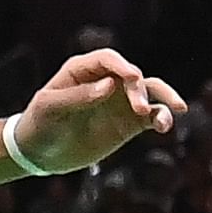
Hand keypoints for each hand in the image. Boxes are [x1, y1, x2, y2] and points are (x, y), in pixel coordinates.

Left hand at [9, 45, 185, 173]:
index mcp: (81, 70)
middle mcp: (105, 81)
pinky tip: (164, 126)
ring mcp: (119, 101)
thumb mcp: (51, 108)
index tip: (133, 77)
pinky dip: (162, 117)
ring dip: (162, 97)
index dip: (121, 65)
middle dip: (138, 89)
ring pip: (150, 91)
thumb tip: (109, 85)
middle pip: (131, 75)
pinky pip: (152, 115)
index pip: (107, 60)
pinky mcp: (129, 122)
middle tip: (138, 108)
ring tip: (172, 112)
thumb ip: (78, 97)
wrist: (40, 153)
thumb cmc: (39, 124)